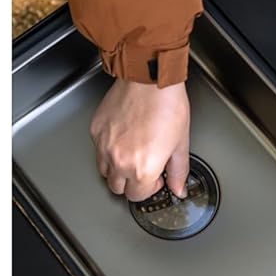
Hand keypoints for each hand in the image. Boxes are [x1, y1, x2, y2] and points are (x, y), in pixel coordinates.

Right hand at [89, 78, 190, 201]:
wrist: (149, 78)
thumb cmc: (166, 105)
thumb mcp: (180, 143)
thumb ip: (178, 172)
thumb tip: (178, 188)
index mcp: (141, 169)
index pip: (137, 196)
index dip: (149, 188)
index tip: (155, 176)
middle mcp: (119, 160)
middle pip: (117, 188)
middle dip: (130, 182)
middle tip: (142, 166)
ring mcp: (104, 144)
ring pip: (104, 171)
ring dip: (116, 168)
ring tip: (130, 152)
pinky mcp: (95, 128)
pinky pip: (97, 148)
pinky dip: (107, 148)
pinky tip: (122, 135)